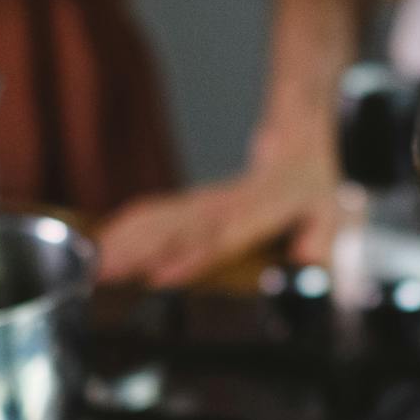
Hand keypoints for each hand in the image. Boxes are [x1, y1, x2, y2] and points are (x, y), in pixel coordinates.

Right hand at [96, 130, 341, 286]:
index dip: (190, 256)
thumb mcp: (332, 213)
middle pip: (171, 227)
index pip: (219, 236)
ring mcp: (202, 203)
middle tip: (99, 274)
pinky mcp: (190, 206)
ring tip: (86, 266)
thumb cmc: (315, 186)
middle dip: (133, 251)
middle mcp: (222, 205)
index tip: (161, 277)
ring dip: (119, 241)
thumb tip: (310, 260)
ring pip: (154, 218)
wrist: (300, 143)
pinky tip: (97, 248)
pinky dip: (121, 230)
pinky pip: (152, 215)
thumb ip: (321, 240)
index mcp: (258, 209)